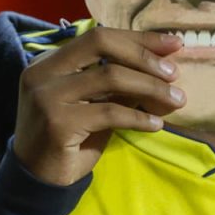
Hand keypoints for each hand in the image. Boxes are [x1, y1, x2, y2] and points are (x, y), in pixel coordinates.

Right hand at [11, 27, 185, 186]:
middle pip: (100, 43)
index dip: (137, 38)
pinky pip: (109, 112)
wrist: (38, 178)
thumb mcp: (92, 105)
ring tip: (176, 99)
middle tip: (174, 72)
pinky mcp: (58, 122)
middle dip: (143, 55)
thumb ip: (117, 85)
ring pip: (110, 76)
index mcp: (48, 62)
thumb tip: (164, 69)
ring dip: (150, 87)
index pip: (97, 36)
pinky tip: (155, 124)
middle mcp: (43, 72)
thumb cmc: (68, 139)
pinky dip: (138, 116)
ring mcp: (47, 96)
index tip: (172, 45)